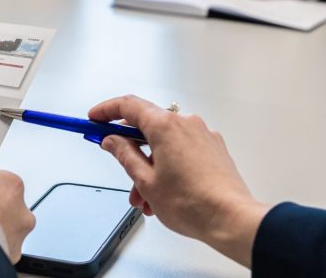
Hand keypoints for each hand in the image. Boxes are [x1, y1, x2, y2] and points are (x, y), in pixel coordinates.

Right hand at [88, 95, 269, 267]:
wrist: (231, 219)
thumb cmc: (193, 203)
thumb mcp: (145, 180)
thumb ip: (125, 154)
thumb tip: (113, 140)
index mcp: (166, 126)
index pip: (128, 106)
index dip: (107, 111)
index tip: (94, 118)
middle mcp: (185, 123)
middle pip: (147, 126)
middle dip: (129, 147)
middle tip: (114, 156)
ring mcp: (202, 135)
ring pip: (164, 143)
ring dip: (149, 165)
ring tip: (143, 197)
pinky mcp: (213, 148)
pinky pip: (181, 149)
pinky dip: (167, 165)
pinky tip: (163, 192)